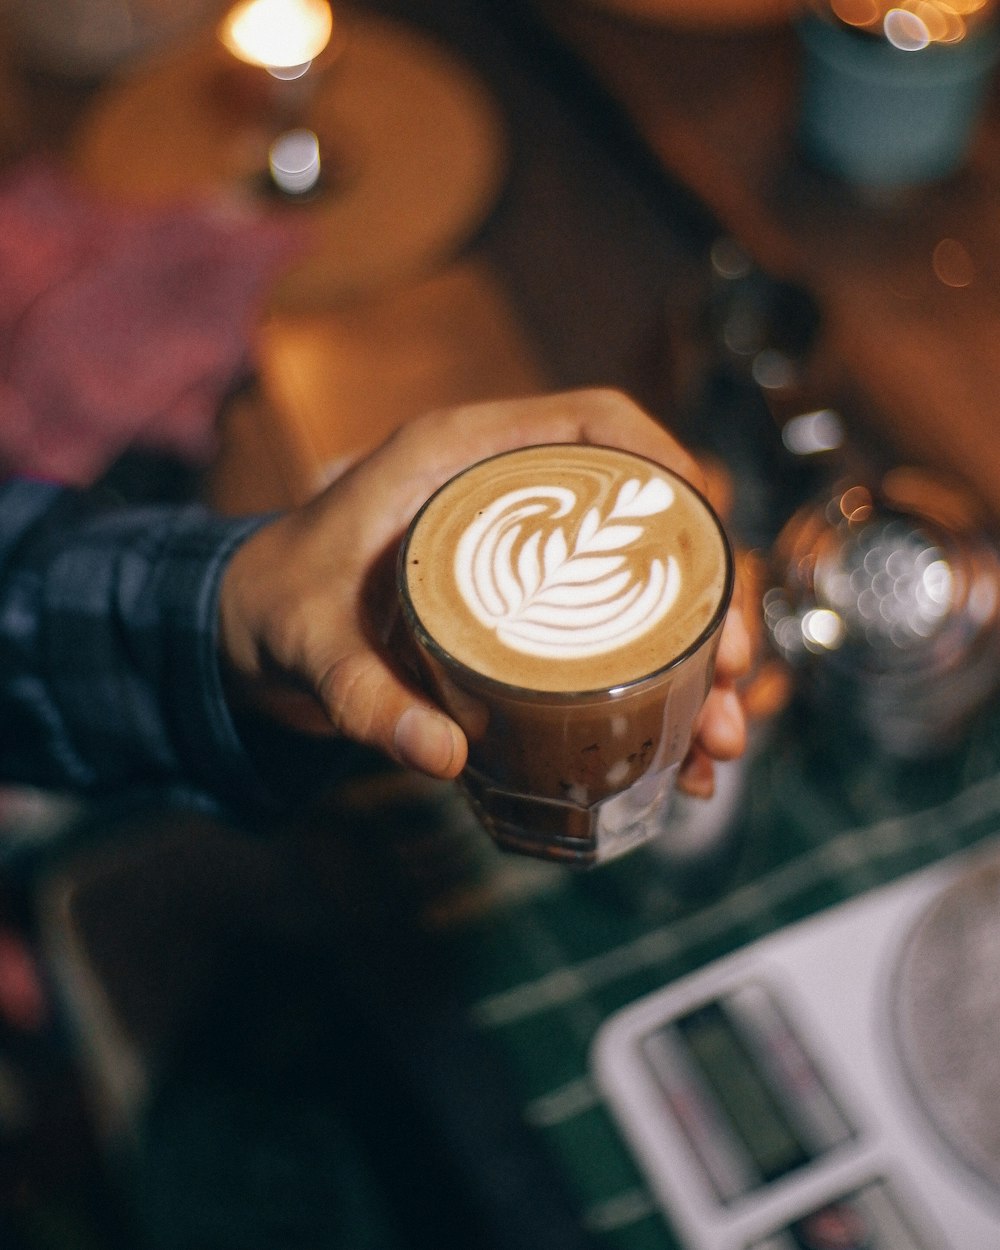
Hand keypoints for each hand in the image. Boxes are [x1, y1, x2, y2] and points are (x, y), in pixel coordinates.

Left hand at [219, 389, 750, 792]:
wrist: (252, 634)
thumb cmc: (279, 607)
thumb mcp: (310, 644)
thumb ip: (361, 694)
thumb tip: (444, 755)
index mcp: (460, 461)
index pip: (592, 423)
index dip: (664, 460)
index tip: (712, 524)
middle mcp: (509, 502)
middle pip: (641, 522)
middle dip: (707, 596)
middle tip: (734, 674)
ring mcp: (525, 560)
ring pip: (640, 590)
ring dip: (696, 662)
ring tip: (723, 738)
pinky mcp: (527, 615)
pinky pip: (609, 637)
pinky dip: (652, 695)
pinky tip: (679, 756)